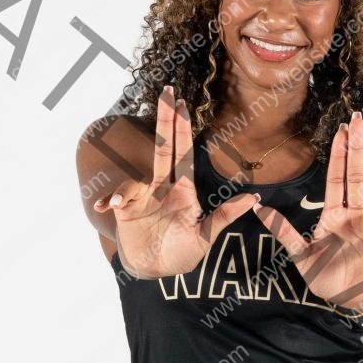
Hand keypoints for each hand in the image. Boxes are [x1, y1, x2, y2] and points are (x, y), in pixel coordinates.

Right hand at [94, 86, 257, 277]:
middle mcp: (163, 188)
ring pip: (136, 179)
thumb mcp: (206, 236)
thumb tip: (254, 199)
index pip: (183, 155)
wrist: (156, 271)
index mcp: (184, 191)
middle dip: (164, 121)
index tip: (182, 105)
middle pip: (163, 150)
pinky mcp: (126, 210)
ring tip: (118, 205)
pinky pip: (120, 199)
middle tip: (167, 91)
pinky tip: (108, 207)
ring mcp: (143, 197)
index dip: (182, 130)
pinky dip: (113, 200)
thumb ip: (224, 216)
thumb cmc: (183, 253)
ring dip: (127, 189)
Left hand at [252, 113, 362, 310]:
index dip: (341, 153)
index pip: (339, 178)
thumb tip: (259, 208)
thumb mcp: (302, 256)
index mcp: (336, 215)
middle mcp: (357, 217)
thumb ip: (285, 233)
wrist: (350, 299)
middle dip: (358, 148)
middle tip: (357, 118)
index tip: (343, 128)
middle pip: (358, 177)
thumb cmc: (326, 277)